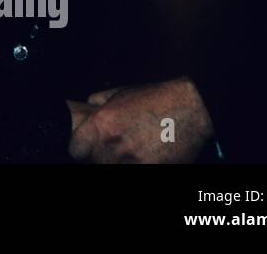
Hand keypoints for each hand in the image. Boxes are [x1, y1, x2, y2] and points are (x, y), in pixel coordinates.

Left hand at [68, 78, 213, 163]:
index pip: (75, 150)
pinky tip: (147, 155)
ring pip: (113, 168)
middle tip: (119, 145)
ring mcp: (131, 161)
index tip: (87, 147)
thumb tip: (83, 111)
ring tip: (134, 148)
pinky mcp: (150, 170)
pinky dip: (139, 164)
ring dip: (120, 161)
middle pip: (95, 162)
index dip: (82, 148)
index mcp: (101, 124)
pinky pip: (135, 172)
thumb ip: (96, 104)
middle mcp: (113, 145)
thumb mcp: (118, 94)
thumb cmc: (156, 99)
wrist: (191, 108)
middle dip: (102, 155)